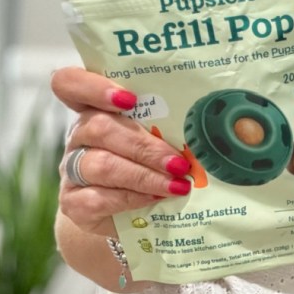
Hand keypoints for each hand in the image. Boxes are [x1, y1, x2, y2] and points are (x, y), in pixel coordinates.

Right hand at [52, 67, 192, 236]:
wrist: (128, 210)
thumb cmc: (151, 159)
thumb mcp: (160, 134)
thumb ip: (172, 122)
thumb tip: (222, 122)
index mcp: (95, 107)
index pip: (70, 83)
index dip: (93, 86)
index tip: (129, 99)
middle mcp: (79, 134)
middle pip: (99, 127)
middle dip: (144, 145)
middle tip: (179, 162)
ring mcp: (71, 169)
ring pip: (101, 165)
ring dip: (144, 175)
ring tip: (176, 183)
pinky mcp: (73, 202)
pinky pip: (97, 199)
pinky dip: (131, 198)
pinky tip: (156, 198)